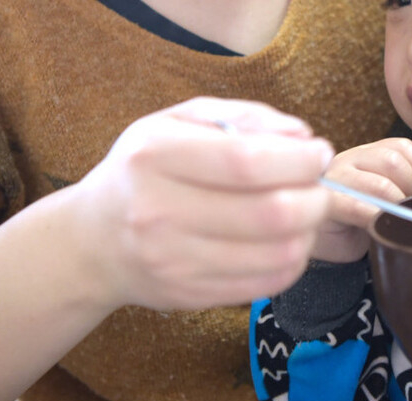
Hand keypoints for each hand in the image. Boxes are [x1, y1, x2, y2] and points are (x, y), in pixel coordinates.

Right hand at [67, 97, 334, 311]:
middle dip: (314, 197)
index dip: (297, 158)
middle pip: (270, 212)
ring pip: (276, 253)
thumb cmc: (145, 169)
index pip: (246, 161)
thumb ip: (242, 117)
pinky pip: (266, 283)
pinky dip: (292, 260)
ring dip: (309, 231)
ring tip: (305, 212)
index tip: (319, 152)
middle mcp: (159, 210)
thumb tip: (302, 135)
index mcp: (155, 155)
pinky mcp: (189, 295)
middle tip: (319, 186)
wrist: (92, 240)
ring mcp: (173, 260)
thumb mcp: (178, 122)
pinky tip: (285, 240)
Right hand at [312, 138, 411, 262]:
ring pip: (381, 185)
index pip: (403, 147)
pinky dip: (375, 218)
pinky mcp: (327, 203)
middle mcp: (350, 159)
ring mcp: (336, 179)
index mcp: (368, 153)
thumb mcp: (392, 195)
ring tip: (390, 217)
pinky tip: (375, 226)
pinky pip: (359, 208)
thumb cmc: (357, 219)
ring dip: (395, 206)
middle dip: (410, 188)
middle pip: (394, 162)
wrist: (324, 243)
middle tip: (405, 207)